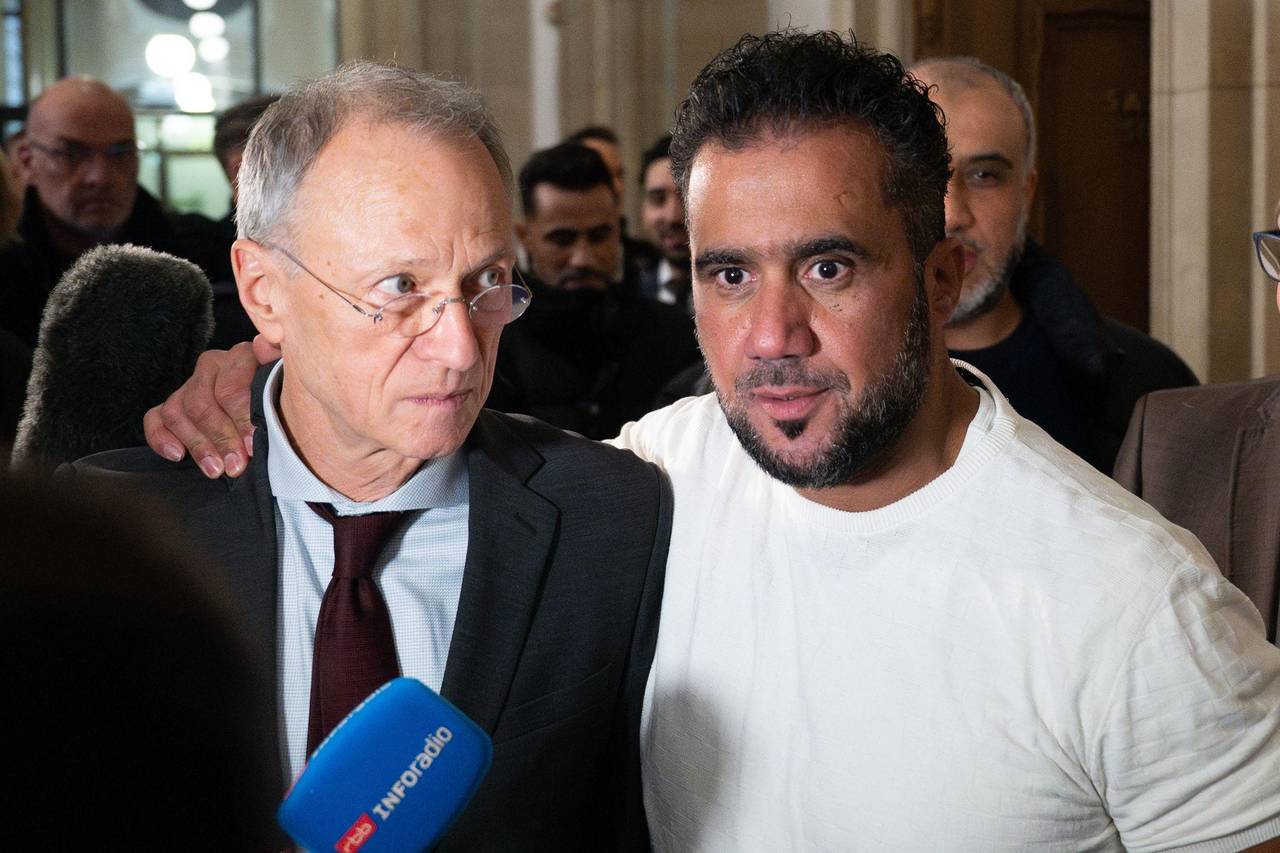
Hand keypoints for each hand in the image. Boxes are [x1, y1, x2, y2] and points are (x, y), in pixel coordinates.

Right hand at [143, 335, 280, 477]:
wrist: (278, 416)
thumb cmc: (286, 405)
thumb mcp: (290, 387)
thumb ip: (277, 367)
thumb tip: (265, 346)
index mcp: (243, 356)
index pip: (230, 387)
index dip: (241, 420)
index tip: (252, 446)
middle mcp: (214, 365)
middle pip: (201, 403)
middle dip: (220, 438)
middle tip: (236, 465)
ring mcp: (191, 384)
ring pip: (177, 411)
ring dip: (197, 444)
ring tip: (216, 469)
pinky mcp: (173, 404)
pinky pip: (155, 418)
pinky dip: (161, 438)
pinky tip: (177, 455)